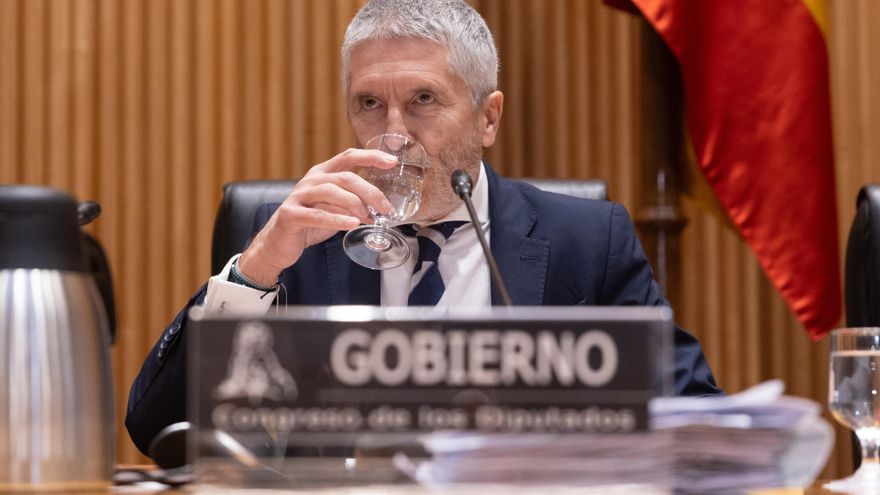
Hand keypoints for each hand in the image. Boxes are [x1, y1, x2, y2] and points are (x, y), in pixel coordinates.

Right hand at [237, 149, 395, 285]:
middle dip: (370, 191)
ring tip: (370, 218)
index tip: (392, 162)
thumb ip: (352, 202)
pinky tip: (352, 224)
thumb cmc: (308, 224)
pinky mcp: (291, 215)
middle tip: (386, 208)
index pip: (348, 156)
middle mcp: (310, 180)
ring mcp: (299, 196)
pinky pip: (317, 215)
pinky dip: (337, 219)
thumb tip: (380, 206)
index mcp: (322, 173)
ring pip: (332, 192)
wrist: (278, 243)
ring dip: (356, 205)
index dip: (370, 156)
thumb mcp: (333, 208)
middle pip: (345, 177)